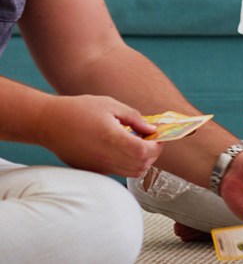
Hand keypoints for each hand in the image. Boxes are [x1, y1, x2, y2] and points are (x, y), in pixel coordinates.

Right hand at [38, 94, 162, 177]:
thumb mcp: (110, 105)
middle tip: (150, 139)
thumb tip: (152, 129)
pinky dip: (126, 164)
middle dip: (152, 154)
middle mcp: (105, 157)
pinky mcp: (90, 170)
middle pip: (141, 166)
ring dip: (140, 160)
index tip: (158, 136)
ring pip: (130, 173)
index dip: (157, 146)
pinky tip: (120, 148)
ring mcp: (97, 167)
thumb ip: (134, 118)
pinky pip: (116, 172)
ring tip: (136, 143)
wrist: (48, 122)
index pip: (144, 152)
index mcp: (112, 139)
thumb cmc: (79, 110)